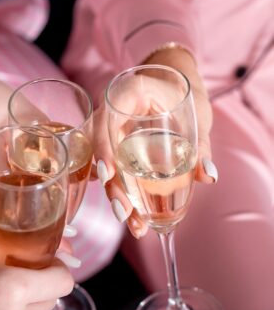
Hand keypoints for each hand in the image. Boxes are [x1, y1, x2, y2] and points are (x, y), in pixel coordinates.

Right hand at [94, 47, 217, 237]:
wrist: (174, 87)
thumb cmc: (185, 94)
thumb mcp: (197, 115)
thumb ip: (200, 145)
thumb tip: (207, 177)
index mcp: (128, 93)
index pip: (106, 120)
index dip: (103, 148)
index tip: (108, 174)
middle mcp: (112, 111)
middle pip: (101, 150)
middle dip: (111, 184)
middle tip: (124, 212)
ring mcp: (111, 129)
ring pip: (105, 163)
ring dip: (115, 193)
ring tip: (132, 222)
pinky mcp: (115, 143)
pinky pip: (111, 165)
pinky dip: (118, 187)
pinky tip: (128, 211)